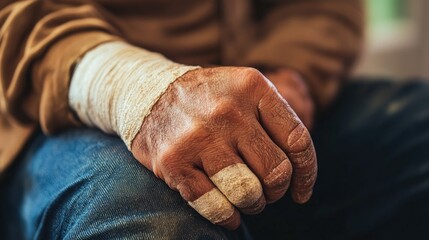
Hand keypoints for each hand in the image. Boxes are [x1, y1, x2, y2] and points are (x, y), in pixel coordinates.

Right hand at [131, 67, 316, 228]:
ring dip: (253, 204)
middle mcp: (227, 111)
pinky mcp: (173, 162)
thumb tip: (301, 174)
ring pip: (248, 193)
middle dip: (276, 191)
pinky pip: (215, 206)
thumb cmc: (206, 99)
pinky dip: (228, 216)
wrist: (148, 91)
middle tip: (266, 191)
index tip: (302, 191)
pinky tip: (229, 212)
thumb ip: (273, 120)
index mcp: (251, 87)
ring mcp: (198, 137)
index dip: (306, 173)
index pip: (297, 140)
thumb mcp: (242, 90)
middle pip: (275, 171)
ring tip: (247, 199)